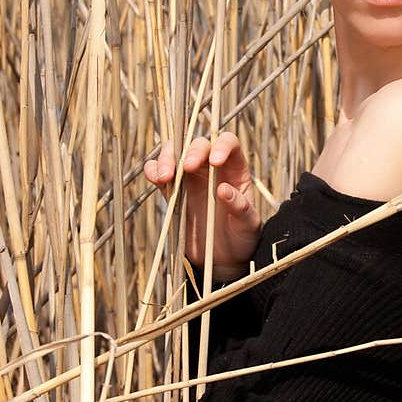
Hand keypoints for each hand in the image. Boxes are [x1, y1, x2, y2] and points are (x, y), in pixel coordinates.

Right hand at [143, 133, 261, 279]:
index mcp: (235, 170)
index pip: (228, 142)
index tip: (215, 161)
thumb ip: (241, 207)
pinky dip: (153, 170)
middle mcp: (211, 168)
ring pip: (174, 152)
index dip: (221, 145)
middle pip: (198, 144)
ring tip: (165, 176)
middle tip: (186, 168)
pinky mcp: (172, 192)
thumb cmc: (242, 238)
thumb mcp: (249, 225)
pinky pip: (158, 172)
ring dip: (167, 158)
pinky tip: (155, 178)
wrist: (223, 259)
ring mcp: (190, 178)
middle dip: (190, 151)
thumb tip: (223, 189)